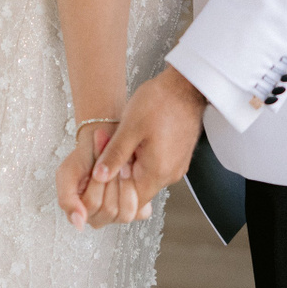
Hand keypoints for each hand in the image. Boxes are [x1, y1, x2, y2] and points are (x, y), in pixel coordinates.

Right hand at [57, 125, 148, 228]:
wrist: (106, 141)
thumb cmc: (86, 156)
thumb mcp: (68, 172)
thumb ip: (66, 199)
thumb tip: (79, 224)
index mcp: (78, 211)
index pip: (92, 204)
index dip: (98, 182)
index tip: (101, 161)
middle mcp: (97, 218)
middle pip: (109, 209)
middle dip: (113, 181)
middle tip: (112, 160)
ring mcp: (115, 217)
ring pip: (124, 213)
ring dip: (126, 184)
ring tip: (123, 165)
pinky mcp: (135, 213)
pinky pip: (139, 212)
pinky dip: (138, 191)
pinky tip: (132, 176)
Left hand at [93, 66, 205, 218]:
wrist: (187, 84)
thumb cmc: (161, 101)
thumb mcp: (130, 127)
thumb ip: (114, 155)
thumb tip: (99, 176)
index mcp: (158, 172)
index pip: (131, 203)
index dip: (112, 194)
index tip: (100, 177)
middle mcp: (170, 174)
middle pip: (138, 192)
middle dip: (119, 179)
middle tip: (106, 157)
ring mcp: (176, 165)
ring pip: (146, 178)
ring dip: (130, 167)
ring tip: (119, 145)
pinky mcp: (178, 156)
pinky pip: (155, 167)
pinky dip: (141, 160)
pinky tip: (133, 142)